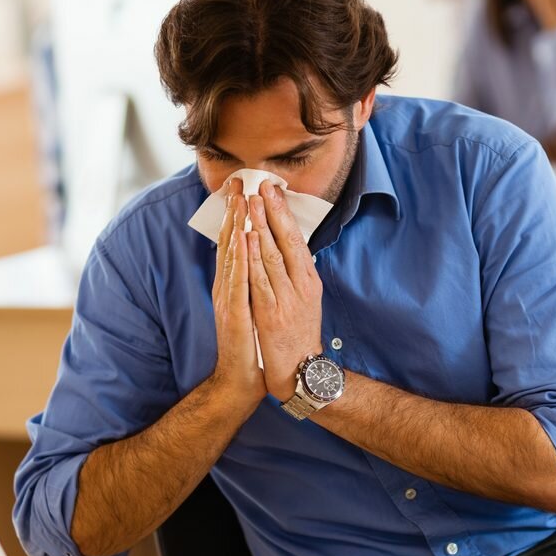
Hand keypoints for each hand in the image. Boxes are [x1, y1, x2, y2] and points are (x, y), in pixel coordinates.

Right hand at [208, 178, 264, 408]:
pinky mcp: (234, 313)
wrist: (241, 378)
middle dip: (235, 211)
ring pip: (232, 257)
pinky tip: (242, 240)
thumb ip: (251, 280)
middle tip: (238, 182)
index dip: (237, 215)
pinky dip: (239, 259)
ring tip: (240, 200)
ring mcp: (228, 299)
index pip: (235, 243)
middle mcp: (227, 287)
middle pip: (230, 243)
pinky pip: (237, 281)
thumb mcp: (251, 304)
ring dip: (235, 227)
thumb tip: (258, 257)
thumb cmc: (250, 343)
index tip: (243, 188)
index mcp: (233, 283)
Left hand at [245, 181, 323, 401]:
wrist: (297, 372)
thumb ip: (295, 275)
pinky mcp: (271, 313)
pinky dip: (253, 257)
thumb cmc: (298, 334)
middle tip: (262, 184)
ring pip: (271, 256)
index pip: (295, 239)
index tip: (273, 189)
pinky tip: (247, 238)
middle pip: (285, 242)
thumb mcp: (303, 300)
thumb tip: (287, 249)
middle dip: (272, 211)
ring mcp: (286, 299)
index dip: (283, 213)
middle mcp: (301, 286)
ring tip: (252, 201)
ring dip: (261, 226)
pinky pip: (259, 280)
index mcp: (308, 280)